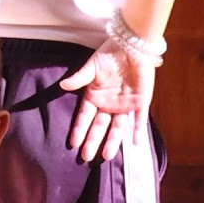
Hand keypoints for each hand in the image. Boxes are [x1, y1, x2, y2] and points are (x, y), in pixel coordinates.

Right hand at [59, 39, 157, 162]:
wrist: (132, 45)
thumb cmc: (110, 54)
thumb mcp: (92, 66)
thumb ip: (79, 78)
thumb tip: (63, 85)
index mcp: (95, 96)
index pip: (85, 117)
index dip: (79, 130)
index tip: (73, 143)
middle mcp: (109, 104)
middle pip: (100, 126)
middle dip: (93, 141)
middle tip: (86, 157)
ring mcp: (125, 105)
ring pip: (118, 127)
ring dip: (113, 141)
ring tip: (106, 155)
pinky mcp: (140, 103)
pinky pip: (139, 120)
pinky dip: (138, 131)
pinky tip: (135, 144)